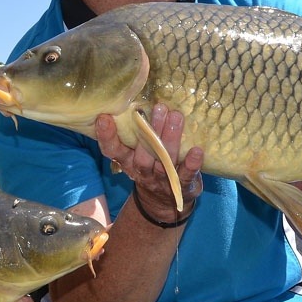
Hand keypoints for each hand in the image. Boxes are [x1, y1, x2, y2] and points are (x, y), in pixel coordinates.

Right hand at [96, 104, 202, 218]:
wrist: (163, 203)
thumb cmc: (150, 166)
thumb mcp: (135, 154)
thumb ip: (134, 134)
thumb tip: (135, 98)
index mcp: (127, 162)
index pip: (112, 151)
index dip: (107, 136)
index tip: (105, 117)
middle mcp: (142, 171)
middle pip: (142, 155)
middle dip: (150, 132)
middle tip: (159, 108)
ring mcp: (162, 180)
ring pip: (164, 162)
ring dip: (170, 139)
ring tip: (177, 117)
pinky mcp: (181, 186)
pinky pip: (186, 175)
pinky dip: (191, 163)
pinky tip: (196, 150)